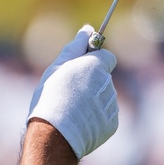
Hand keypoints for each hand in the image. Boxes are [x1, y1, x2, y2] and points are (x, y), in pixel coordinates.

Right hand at [28, 25, 118, 158]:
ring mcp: (111, 106)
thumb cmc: (52, 97)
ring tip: (71, 110)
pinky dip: (94, 117)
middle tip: (68, 92)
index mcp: (97, 66)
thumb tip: (87, 29)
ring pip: (104, 98)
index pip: (106, 56)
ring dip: (91, 100)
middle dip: (90, 82)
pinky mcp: (111, 125)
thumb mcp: (58, 67)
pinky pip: (104, 116)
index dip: (93, 61)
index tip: (79, 68)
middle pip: (103, 78)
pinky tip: (79, 121)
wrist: (55, 135)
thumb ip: (76, 47)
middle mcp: (109, 84)